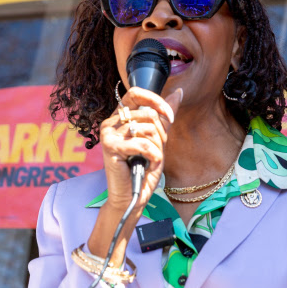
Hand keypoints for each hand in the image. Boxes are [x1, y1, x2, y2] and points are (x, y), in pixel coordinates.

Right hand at [99, 86, 182, 210]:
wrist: (133, 195)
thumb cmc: (144, 168)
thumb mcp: (158, 138)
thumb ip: (164, 116)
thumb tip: (178, 92)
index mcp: (119, 117)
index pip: (136, 93)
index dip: (156, 102)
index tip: (170, 117)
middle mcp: (110, 122)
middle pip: (147, 114)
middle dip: (161, 134)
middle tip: (156, 150)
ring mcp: (108, 134)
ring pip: (147, 128)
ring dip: (157, 147)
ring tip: (149, 159)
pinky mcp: (110, 147)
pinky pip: (143, 144)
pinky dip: (153, 156)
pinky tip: (149, 164)